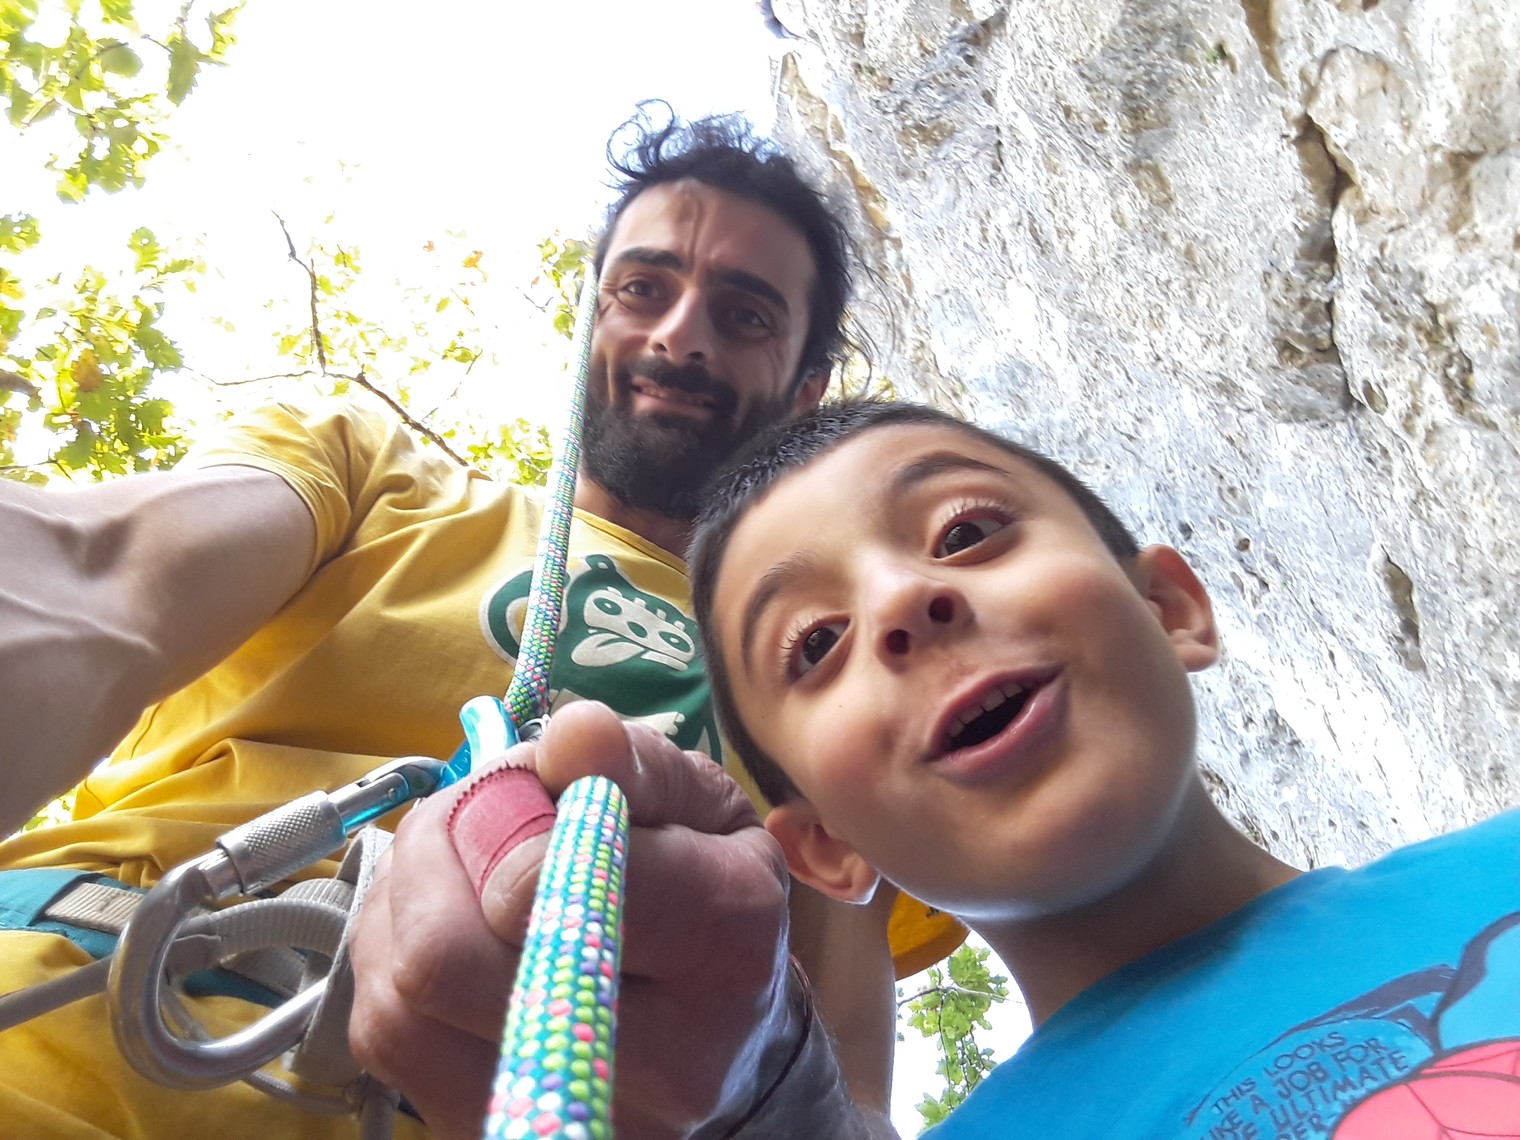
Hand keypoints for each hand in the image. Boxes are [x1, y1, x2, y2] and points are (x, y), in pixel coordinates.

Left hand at [348, 701, 795, 1139]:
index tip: (528, 787)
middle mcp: (655, 1062)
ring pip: (400, 1001)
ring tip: (456, 859)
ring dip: (405, 901)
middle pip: (452, 957)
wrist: (726, 1055)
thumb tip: (573, 733)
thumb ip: (641, 769)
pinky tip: (440, 919)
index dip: (519, 823)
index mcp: (726, 948)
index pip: (584, 886)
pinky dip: (390, 956)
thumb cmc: (715, 911)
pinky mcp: (489, 1133)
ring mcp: (564, 1115)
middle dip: (439, 853)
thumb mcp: (710, 817)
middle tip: (473, 812)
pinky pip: (387, 1037)